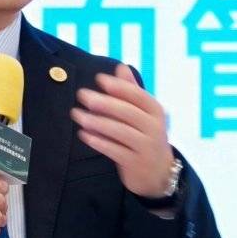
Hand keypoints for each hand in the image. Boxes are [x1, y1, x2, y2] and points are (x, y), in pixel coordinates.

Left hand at [70, 63, 175, 197]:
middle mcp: (154, 127)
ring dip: (97, 122)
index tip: (99, 79)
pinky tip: (83, 134)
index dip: (119, 86)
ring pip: (119, 131)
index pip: (137, 95)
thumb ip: (131, 90)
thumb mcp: (143, 113)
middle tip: (82, 94)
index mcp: (155, 111)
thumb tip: (120, 66)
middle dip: (103, 102)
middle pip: (127, 112)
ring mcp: (146, 146)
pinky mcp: (135, 163)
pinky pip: (115, 150)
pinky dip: (99, 142)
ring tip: (77, 115)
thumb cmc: (145, 134)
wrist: (159, 171)